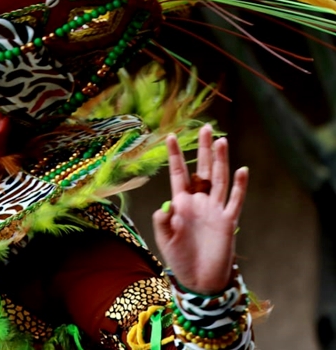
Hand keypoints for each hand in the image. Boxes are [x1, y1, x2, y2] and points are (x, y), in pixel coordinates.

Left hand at [153, 124, 247, 294]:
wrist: (199, 278)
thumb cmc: (179, 258)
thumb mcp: (165, 239)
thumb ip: (163, 222)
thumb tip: (165, 207)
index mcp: (180, 202)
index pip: (178, 173)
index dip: (175, 155)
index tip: (170, 135)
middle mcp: (199, 201)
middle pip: (203, 170)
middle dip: (203, 150)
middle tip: (206, 127)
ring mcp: (215, 210)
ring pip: (219, 180)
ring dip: (221, 161)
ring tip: (221, 140)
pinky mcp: (228, 222)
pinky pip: (235, 201)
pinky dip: (239, 186)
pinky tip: (241, 170)